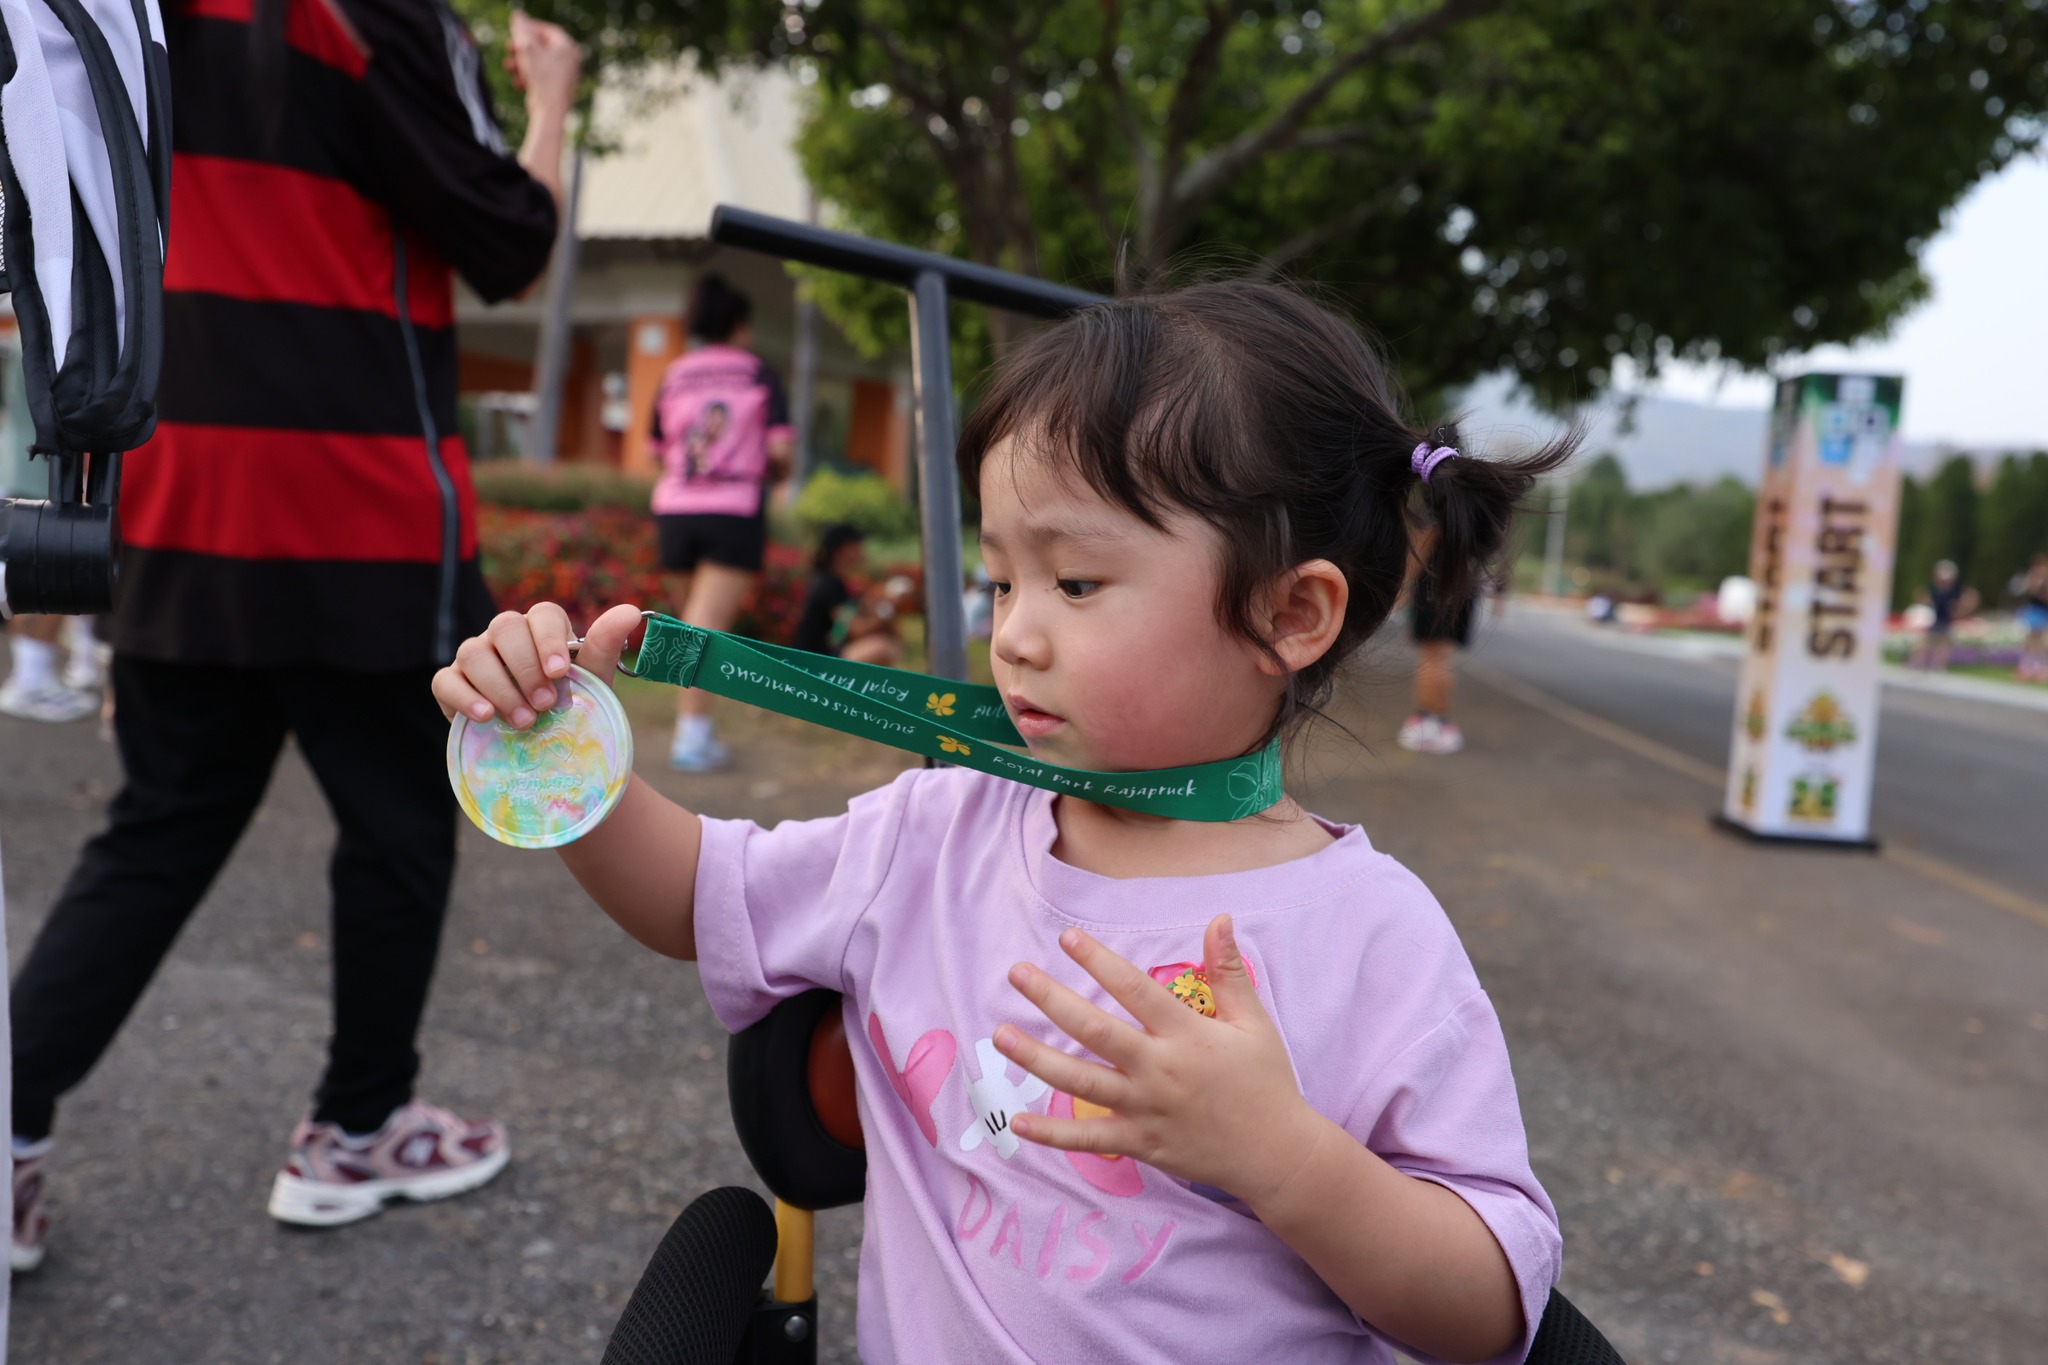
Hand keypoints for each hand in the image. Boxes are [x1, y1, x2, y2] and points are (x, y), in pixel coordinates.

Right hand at [432, 601, 641, 726]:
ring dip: (500, 687)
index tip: (561, 672)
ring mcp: (475, 657)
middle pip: (505, 627)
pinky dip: (463, 697)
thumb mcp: (592, 679)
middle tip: (545, 703)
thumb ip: (605, 645)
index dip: (550, 639)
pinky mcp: (451, 685)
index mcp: (541, 629)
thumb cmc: (570, 704)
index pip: (543, 614)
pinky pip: (445, 680)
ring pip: (473, 653)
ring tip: (523, 720)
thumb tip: (631, 612)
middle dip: (526, 667)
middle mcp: (505, 636)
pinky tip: (484, 716)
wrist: (548, 747)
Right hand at [506, 11, 579, 116]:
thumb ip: (521, 30)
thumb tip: (518, 16)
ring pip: (538, 64)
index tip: (515, 31)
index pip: (547, 31)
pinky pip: (540, 78)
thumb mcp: (527, 49)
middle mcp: (570, 61)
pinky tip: (518, 84)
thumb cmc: (542, 79)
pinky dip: (528, 78)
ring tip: (508, 67)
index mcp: (568, 48)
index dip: (529, 28)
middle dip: (521, 49)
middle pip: (542, 47)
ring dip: (520, 64)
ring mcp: (565, 76)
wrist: (550, 112)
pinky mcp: (558, 90)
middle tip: (508, 48)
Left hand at [995, 915, 1321, 1203]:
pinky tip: (1016, 1122)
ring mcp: (1146, 1109)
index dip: (1098, 961)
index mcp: (1186, 1034)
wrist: (1277, 1153)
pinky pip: (1088, 1140)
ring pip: (1080, 1082)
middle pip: (1094, 1030)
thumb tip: (1219, 918)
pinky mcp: (1141, 1143)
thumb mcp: (1252, 1022)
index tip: (1066, 937)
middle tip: (1016, 974)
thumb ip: (1228, 971)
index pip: (1133, 989)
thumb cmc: (1266, 1081)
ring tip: (1000, 1034)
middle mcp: (1160, 1070)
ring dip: (1036, 1058)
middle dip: (1051, 999)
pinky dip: (1052, 1134)